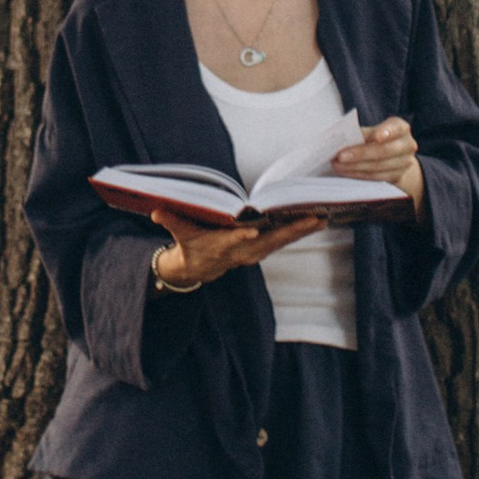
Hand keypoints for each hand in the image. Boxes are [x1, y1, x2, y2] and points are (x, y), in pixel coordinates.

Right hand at [150, 213, 321, 290]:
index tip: (253, 231)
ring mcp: (254, 253)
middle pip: (269, 241)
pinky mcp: (262, 250)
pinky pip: (283, 240)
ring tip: (322, 217)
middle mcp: (242, 251)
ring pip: (281, 241)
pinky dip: (299, 231)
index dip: (242, 237)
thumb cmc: (191, 245)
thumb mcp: (179, 234)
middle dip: (291, 231)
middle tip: (314, 218)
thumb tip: (156, 210)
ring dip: (302, 231)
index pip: (233, 242)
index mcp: (222, 246)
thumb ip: (171, 221)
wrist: (199, 268)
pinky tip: (315, 221)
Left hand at [331, 116, 426, 216]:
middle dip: (360, 154)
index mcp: (401, 128)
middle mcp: (407, 145)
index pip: (395, 128)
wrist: (394, 156)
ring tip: (337, 165)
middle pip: (383, 151)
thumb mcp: (374, 131)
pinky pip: (375, 177)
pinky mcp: (396, 176)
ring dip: (355, 167)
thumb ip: (362, 133)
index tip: (377, 136)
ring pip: (378, 166)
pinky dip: (358, 174)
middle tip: (340, 156)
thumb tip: (341, 138)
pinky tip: (345, 171)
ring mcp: (404, 163)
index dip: (387, 132)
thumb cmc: (377, 138)